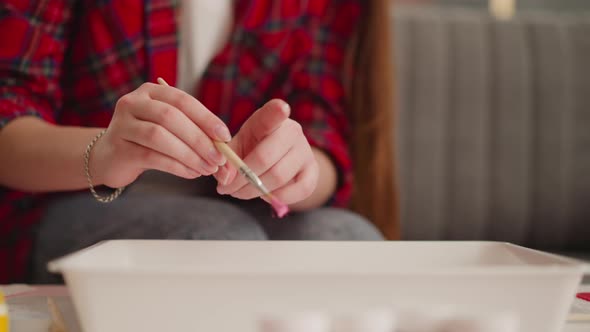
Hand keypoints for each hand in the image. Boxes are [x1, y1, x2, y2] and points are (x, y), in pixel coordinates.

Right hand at [91, 83, 230, 187]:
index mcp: (151, 92)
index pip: (182, 100)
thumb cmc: (148, 141)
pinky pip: (152, 157)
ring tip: (207, 168)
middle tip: (219, 158)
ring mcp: (122, 124)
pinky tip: (191, 173)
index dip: (206, 117)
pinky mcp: (119, 149)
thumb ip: (195, 133)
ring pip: (159, 136)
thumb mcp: (171, 129)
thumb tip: (226, 150)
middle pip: (170, 117)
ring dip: (189, 154)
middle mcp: (133, 102)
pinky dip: (176, 166)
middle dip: (199, 139)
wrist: (110, 157)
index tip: (225, 136)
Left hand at [215, 99, 318, 204]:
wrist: (275, 161)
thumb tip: (225, 179)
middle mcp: (292, 131)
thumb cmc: (250, 150)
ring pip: (279, 176)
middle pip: (266, 157)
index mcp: (268, 119)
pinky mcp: (314, 171)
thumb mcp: (234, 150)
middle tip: (227, 189)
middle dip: (242, 178)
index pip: (274, 113)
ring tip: (240, 193)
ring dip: (254, 191)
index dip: (278, 111)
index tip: (282, 108)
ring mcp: (305, 151)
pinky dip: (279, 197)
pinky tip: (265, 195)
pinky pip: (301, 190)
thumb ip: (225, 163)